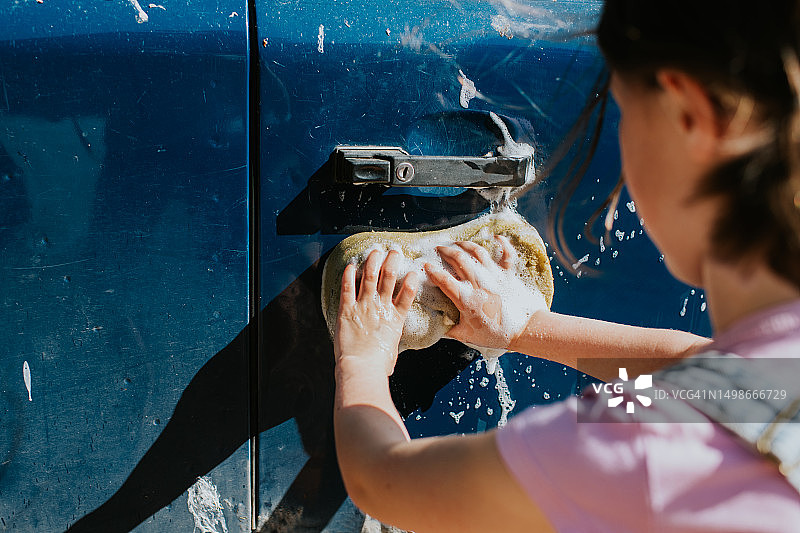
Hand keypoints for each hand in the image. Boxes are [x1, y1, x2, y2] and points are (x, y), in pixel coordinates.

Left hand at [334, 249, 417, 375]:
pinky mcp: (347, 310)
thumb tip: (389, 351)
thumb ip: (390, 344)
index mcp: (396, 319)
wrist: (362, 368)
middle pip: (389, 277)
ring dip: (373, 260)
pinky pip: (348, 287)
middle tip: (394, 251)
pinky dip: (349, 274)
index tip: (413, 271)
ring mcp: (364, 306)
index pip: (408, 293)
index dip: (411, 279)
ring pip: (370, 276)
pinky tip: (351, 265)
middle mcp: (381, 308)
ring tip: (375, 251)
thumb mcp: (392, 352)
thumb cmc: (378, 365)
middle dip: (392, 261)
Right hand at [425, 235, 545, 349]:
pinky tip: (496, 237)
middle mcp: (479, 282)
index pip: (444, 280)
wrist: (526, 329)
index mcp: (466, 298)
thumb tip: (435, 327)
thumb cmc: (497, 334)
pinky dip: (502, 244)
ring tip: (457, 243)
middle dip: (445, 251)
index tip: (426, 265)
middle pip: (458, 259)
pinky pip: (506, 254)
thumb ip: (449, 330)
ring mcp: (494, 276)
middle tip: (438, 248)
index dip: (432, 271)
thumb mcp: (467, 335)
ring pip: (477, 252)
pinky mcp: (508, 274)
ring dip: (465, 245)